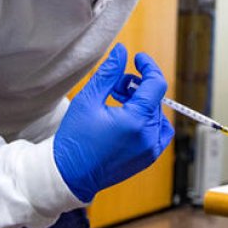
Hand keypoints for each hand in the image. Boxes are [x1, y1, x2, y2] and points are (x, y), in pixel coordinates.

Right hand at [53, 44, 174, 202]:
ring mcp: (150, 150)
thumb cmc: (75, 139)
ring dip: (143, 104)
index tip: (137, 59)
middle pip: (155, 99)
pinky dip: (148, 121)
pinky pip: (158, 132)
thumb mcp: (88, 99)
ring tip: (118, 105)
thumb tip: (122, 51)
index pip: (156, 84)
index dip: (148, 67)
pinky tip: (127, 120)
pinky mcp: (147, 159)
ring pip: (157, 114)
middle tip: (114, 88)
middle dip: (137, 87)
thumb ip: (109, 73)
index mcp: (135, 121)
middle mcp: (148, 137)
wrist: (69, 175)